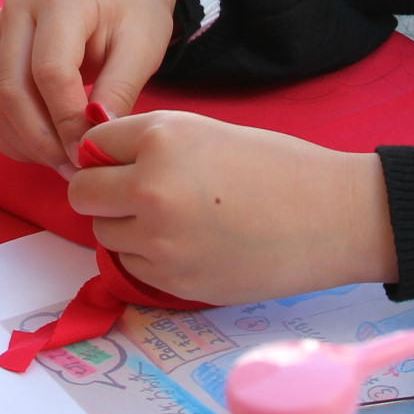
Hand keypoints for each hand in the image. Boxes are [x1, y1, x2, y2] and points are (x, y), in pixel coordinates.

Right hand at [0, 0, 177, 166]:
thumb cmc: (133, 18)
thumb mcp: (142, 49)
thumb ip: (119, 92)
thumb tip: (90, 141)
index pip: (50, 71)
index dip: (67, 120)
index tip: (88, 153)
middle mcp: (15, 7)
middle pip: (12, 90)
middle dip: (43, 141)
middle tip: (75, 168)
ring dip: (25, 144)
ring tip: (63, 161)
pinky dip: (10, 138)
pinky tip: (43, 147)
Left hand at [70, 113, 398, 303]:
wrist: (330, 218)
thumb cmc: (277, 166)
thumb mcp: (205, 132)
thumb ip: (149, 143)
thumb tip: (95, 158)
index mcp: (160, 140)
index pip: (92, 145)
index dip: (109, 153)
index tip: (127, 160)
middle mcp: (150, 190)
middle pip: (83, 194)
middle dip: (103, 192)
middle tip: (138, 193)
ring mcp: (159, 242)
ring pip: (104, 233)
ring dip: (126, 226)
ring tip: (175, 218)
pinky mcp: (172, 281)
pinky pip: (132, 265)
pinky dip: (149, 256)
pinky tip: (189, 243)